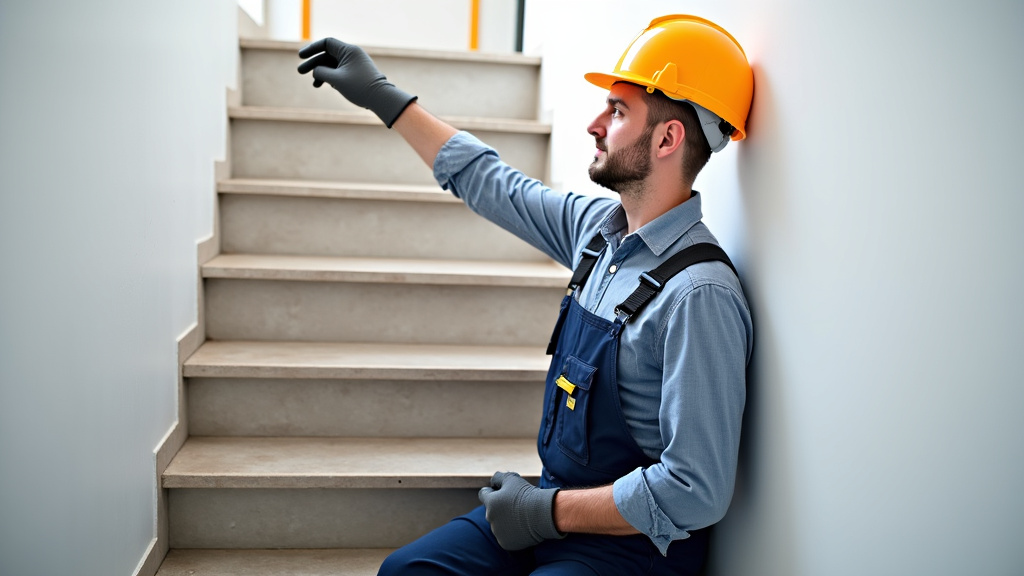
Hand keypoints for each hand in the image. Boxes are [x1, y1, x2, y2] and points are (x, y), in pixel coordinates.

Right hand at [297, 38, 416, 127]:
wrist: (381, 99)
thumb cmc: (360, 88)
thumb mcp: (336, 80)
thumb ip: (321, 72)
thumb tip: (315, 71)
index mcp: (349, 50)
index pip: (326, 43)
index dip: (312, 49)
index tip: (301, 56)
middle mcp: (352, 55)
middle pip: (328, 55)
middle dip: (314, 64)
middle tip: (300, 72)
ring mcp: (355, 64)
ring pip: (333, 65)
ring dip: (322, 73)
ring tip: (313, 85)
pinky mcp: (356, 74)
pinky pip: (340, 72)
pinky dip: (331, 78)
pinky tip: (326, 87)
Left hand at [478, 471, 564, 550]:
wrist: (544, 515)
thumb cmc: (528, 495)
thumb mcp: (512, 479)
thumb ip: (498, 477)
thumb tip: (493, 481)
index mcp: (490, 502)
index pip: (483, 494)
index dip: (492, 491)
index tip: (501, 491)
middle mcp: (490, 518)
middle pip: (492, 510)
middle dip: (500, 507)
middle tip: (516, 505)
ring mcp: (498, 532)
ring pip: (498, 524)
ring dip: (506, 520)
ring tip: (521, 517)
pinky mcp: (506, 543)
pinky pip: (505, 536)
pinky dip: (511, 533)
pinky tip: (522, 527)